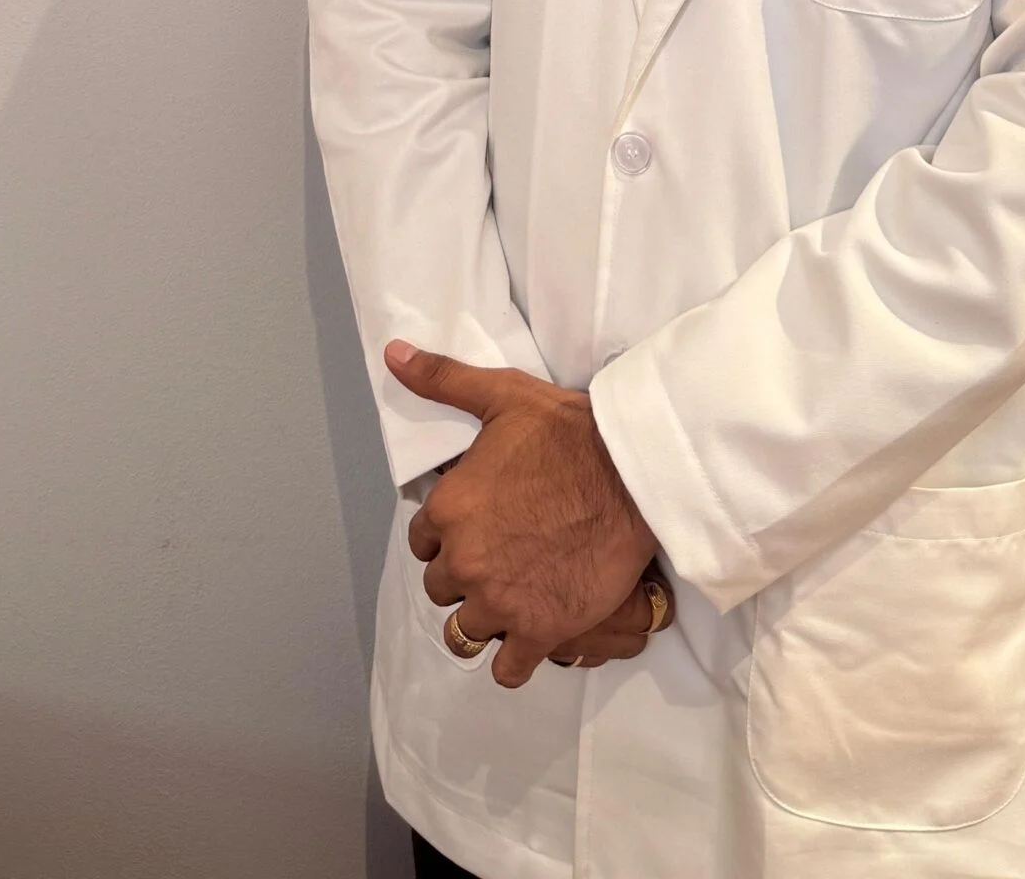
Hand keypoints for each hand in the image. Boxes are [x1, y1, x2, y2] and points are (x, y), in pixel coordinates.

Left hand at [386, 341, 656, 687]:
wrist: (632, 473)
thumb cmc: (567, 432)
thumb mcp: (501, 395)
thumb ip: (442, 379)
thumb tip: (392, 354)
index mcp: (448, 510)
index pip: (422, 543)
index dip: (447, 537)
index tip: (476, 529)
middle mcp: (464, 562)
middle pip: (442, 590)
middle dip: (465, 578)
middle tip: (500, 561)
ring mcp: (499, 602)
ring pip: (464, 633)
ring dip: (482, 621)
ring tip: (511, 602)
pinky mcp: (538, 630)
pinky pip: (508, 669)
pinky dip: (514, 661)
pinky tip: (531, 636)